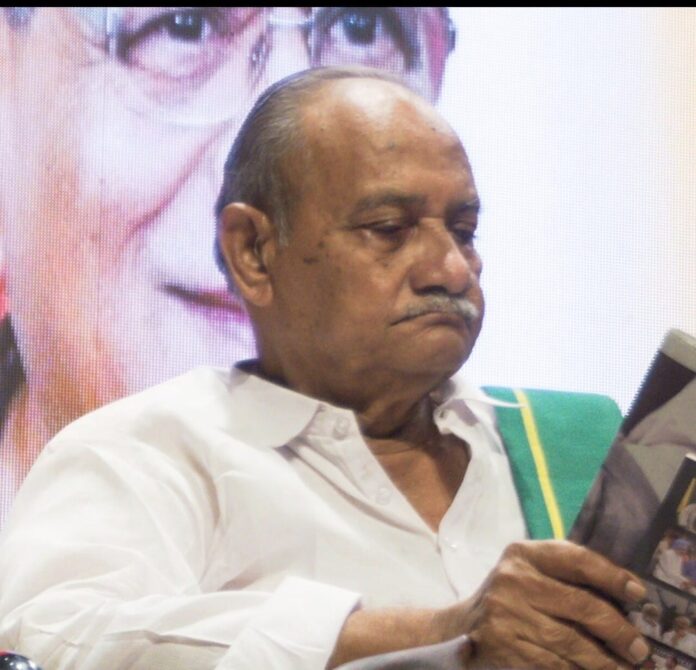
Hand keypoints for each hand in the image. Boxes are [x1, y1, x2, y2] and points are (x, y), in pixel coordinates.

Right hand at [439, 540, 650, 668]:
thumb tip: (625, 593)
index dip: (612, 576)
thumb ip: (566, 575)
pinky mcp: (502, 646)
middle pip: (581, 605)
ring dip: (605, 661)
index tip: (639, 594)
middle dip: (618, 630)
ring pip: (571, 642)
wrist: (461, 628)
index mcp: (523, 553)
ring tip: (625, 668)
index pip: (576, 559)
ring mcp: (505, 613)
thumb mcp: (528, 572)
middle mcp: (513, 579)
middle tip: (640, 648)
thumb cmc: (509, 597)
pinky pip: (553, 664)